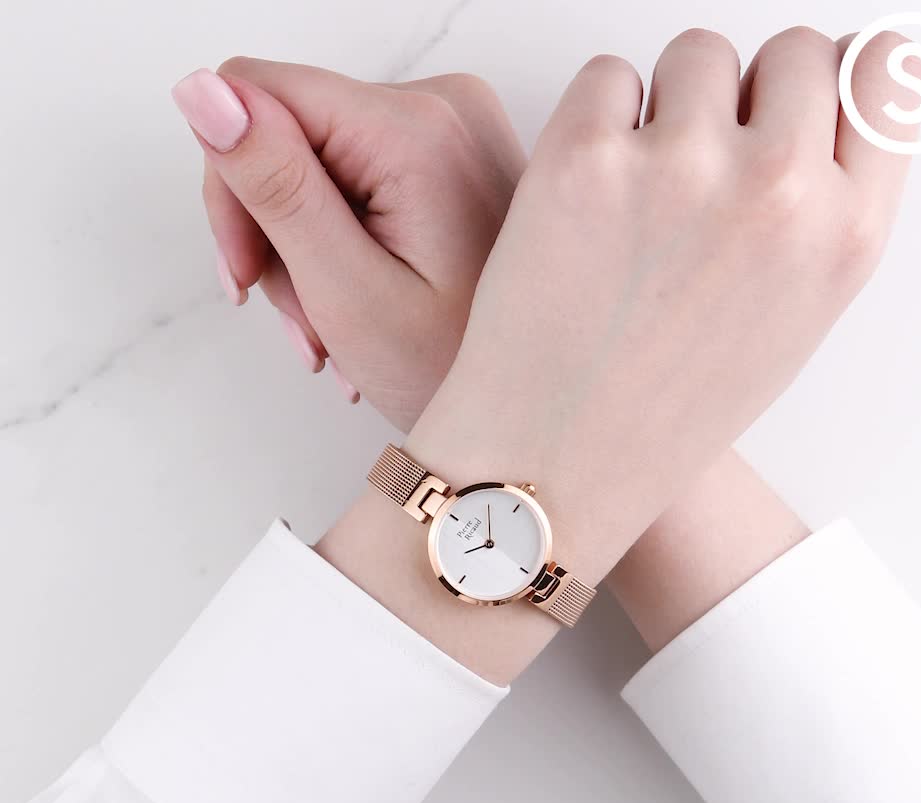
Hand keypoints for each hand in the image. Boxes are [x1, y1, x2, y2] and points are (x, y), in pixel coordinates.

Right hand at [172, 59, 523, 428]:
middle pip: (290, 134)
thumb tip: (201, 90)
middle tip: (309, 328)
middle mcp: (446, 106)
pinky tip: (362, 309)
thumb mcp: (347, 290)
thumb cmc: (452, 372)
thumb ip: (274, 187)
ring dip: (309, 255)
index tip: (245, 275)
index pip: (255, 93)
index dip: (229, 185)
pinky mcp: (457, 159)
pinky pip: (365, 179)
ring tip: (338, 335)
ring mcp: (457, 131)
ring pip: (321, 164)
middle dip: (278, 236)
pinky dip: (347, 245)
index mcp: (419, 129)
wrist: (532, 406)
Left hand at [407, 27, 920, 582]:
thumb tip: (872, 86)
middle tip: (702, 167)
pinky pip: (607, 78)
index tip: (798, 98)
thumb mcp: (790, 321)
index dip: (837, 79)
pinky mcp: (584, 158)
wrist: (554, 462)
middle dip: (749, 96)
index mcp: (844, 238)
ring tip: (638, 197)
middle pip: (793, 51)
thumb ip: (833, 205)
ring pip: (697, 55)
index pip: (885, 76)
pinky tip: (586, 198)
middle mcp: (777, 192)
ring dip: (670, 107)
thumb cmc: (663, 410)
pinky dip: (597, 122)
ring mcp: (680, 167)